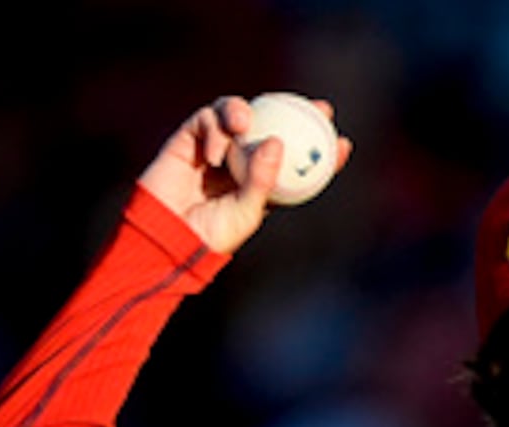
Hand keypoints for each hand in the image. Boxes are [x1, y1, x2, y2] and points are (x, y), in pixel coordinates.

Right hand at [135, 95, 347, 257]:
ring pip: (239, 114)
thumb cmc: (208, 233)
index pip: (294, 160)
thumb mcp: (246, 212)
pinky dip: (215, 129)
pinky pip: (207, 119)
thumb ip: (263, 180)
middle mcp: (240, 160)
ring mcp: (215, 147)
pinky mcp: (189, 139)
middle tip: (318, 108)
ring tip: (245, 125)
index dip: (319, 150)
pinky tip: (216, 153)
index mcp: (260, 183)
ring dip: (246, 112)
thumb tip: (277, 142)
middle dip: (297, 112)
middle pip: (271, 125)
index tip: (343, 143)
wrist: (165, 235)